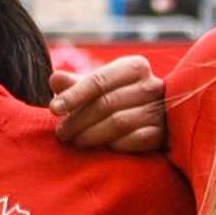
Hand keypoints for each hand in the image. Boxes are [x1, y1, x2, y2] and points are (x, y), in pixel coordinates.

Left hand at [47, 51, 168, 153]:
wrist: (148, 120)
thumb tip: (55, 79)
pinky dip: (116, 145)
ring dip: (91, 134)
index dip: (74, 95)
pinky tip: (103, 147)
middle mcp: (151, 85)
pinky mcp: (162, 133)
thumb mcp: (95, 89)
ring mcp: (159, 109)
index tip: (53, 109)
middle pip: (107, 103)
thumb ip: (74, 85)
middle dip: (78, 120)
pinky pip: (135, 140)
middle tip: (61, 132)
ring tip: (76, 140)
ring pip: (119, 122)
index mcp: (134, 67)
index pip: (99, 80)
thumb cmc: (114, 100)